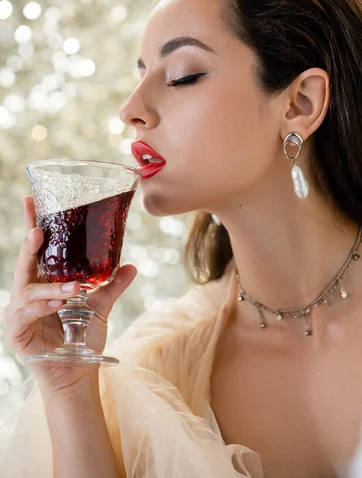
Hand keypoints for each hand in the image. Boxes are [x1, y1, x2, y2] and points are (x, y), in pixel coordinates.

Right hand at [3, 196, 136, 395]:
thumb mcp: (100, 306)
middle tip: (38, 231)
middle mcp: (29, 292)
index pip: (37, 250)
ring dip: (50, 287)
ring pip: (28, 290)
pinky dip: (42, 307)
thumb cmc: (82, 337)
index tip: (31, 200)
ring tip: (73, 289)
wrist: (77, 372)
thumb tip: (133, 266)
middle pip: (25, 263)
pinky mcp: (16, 331)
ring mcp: (19, 311)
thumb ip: (112, 286)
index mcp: (44, 281)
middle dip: (30, 246)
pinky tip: (58, 304)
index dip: (33, 225)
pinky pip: (26, 313)